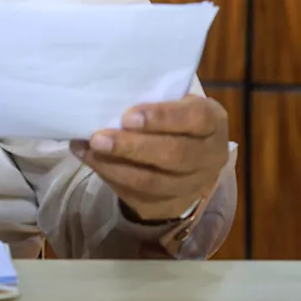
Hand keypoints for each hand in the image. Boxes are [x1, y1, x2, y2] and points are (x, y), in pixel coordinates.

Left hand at [70, 94, 227, 221]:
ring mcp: (192, 185)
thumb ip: (152, 99)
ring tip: (90, 149)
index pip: (195, 118)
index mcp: (212, 122)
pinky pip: (138, 194)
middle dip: (133, 146)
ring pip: (154, 181)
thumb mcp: (173, 102)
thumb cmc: (173, 118)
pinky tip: (87, 158)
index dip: (162, 117)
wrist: (186, 157)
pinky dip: (109, 175)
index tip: (128, 116)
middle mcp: (209, 156)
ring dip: (116, 166)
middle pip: (174, 155)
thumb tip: (109, 96)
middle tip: (100, 138)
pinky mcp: (170, 204)